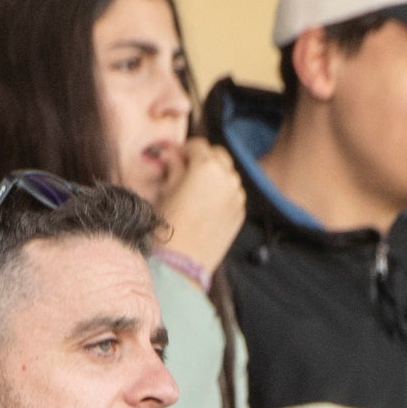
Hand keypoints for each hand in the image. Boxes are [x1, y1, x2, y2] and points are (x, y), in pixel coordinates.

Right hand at [155, 139, 246, 277]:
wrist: (182, 263)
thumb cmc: (169, 226)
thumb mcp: (166, 190)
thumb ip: (172, 166)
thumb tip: (170, 154)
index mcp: (206, 166)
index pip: (198, 144)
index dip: (184, 149)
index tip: (175, 157)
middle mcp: (227, 177)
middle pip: (218, 155)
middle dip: (203, 158)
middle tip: (186, 170)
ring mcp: (237, 195)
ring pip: (228, 174)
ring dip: (214, 175)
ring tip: (196, 190)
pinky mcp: (240, 213)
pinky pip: (233, 193)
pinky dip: (222, 193)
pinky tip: (206, 206)